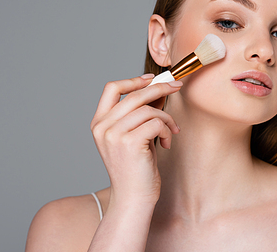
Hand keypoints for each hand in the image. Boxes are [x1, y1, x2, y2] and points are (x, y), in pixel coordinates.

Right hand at [90, 74, 181, 207]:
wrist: (133, 198)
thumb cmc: (136, 168)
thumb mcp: (135, 135)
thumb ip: (141, 113)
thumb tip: (158, 88)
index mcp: (99, 123)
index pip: (112, 88)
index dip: (133, 80)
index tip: (152, 78)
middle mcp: (102, 127)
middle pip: (135, 95)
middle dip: (160, 88)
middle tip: (177, 87)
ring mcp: (114, 134)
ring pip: (149, 109)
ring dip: (167, 118)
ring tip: (172, 132)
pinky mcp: (129, 142)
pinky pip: (157, 123)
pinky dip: (168, 130)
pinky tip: (167, 143)